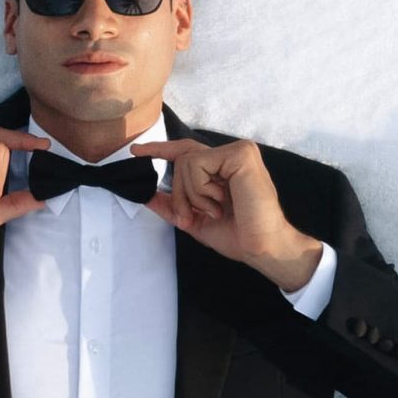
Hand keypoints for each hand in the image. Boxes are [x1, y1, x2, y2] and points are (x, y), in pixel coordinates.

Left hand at [127, 135, 322, 290]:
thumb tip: (147, 196)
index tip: (135, 152)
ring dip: (192, 195)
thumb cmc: (238, 236)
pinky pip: (198, 164)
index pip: (186, 151)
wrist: (262, 247)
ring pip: (186, 162)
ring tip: (215, 210)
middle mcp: (231, 155)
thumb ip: (172, 206)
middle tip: (193, 216)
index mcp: (224, 168)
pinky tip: (222, 202)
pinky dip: (201, 189)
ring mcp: (238, 152)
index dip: (160, 150)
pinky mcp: (241, 154)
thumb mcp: (195, 220)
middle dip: (179, 193)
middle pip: (182, 158)